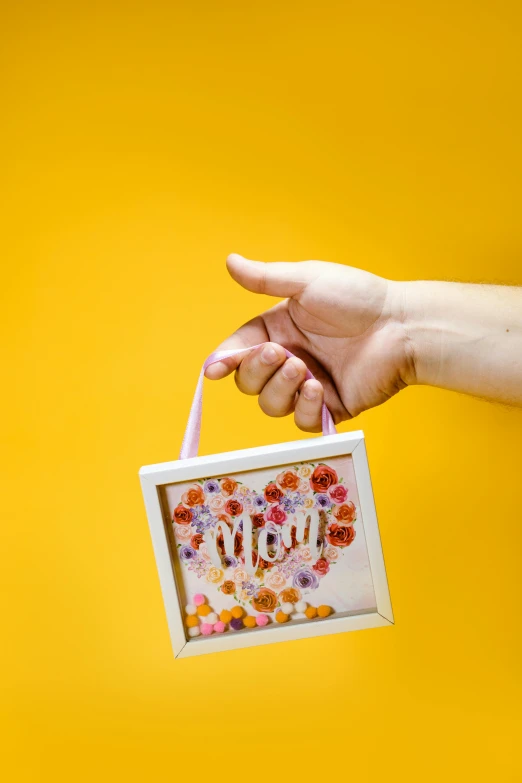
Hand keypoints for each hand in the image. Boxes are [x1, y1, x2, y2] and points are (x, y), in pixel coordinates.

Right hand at [205, 254, 413, 430]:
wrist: (402, 326)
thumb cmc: (359, 297)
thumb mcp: (307, 281)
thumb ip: (265, 279)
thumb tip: (229, 262)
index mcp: (277, 331)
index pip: (238, 351)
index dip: (224, 361)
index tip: (214, 369)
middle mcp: (289, 360)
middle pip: (248, 382)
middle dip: (256, 371)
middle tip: (281, 354)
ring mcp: (307, 386)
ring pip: (270, 404)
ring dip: (279, 388)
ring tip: (303, 368)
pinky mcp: (329, 408)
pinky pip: (301, 421)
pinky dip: (303, 407)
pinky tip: (317, 388)